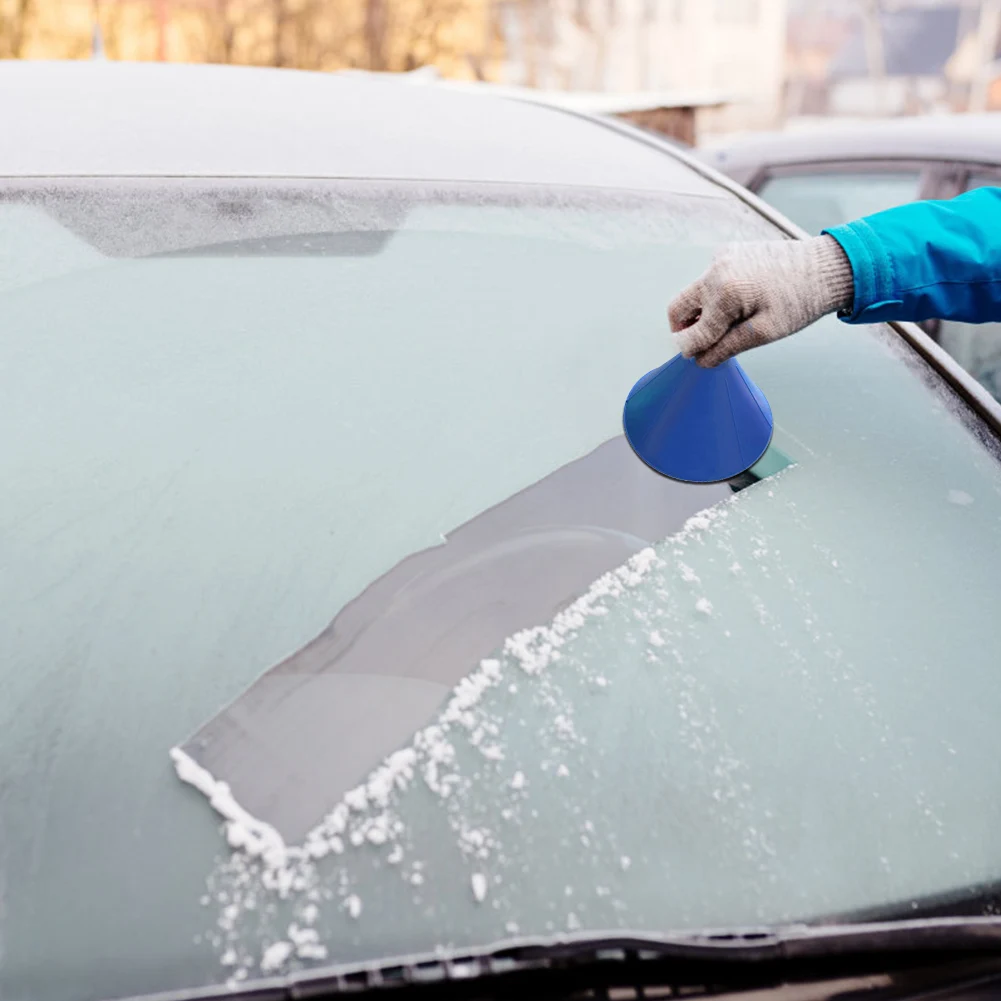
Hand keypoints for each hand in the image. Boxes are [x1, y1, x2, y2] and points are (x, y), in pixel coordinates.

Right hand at [668, 235, 853, 366]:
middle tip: (703, 344)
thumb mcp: (764, 332)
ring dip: (703, 313)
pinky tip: (742, 303)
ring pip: (694, 295)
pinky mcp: (728, 252)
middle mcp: (715, 270)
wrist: (825, 267)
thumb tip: (701, 360)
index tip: (700, 360)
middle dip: (686, 330)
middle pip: (678, 308)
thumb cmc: (800, 300)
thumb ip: (727, 347)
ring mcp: (720, 258)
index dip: (694, 352)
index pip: (692, 333)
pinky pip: (709, 280)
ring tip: (732, 323)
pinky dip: (716, 296)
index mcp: (724, 291)